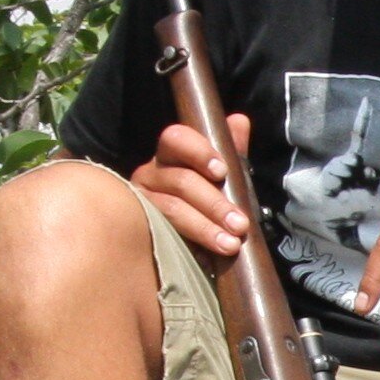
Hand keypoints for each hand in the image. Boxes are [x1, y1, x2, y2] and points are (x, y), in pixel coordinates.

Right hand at [131, 111, 254, 260]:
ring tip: (230, 245)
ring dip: (205, 227)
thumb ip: (232, 152)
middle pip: (181, 180)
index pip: (176, 139)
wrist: (190, 243)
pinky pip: (162, 234)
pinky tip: (207, 258)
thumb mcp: (224, 178)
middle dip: (215, 203)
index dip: (199, 151)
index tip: (221, 171)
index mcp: (170, 155)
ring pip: (172, 208)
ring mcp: (141, 202)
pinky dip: (189, 245)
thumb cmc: (208, 202)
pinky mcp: (139, 229)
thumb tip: (239, 121)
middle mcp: (150, 174)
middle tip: (240, 225)